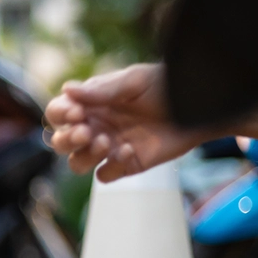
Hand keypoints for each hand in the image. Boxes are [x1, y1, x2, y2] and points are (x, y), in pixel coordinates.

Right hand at [46, 63, 212, 181]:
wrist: (199, 107)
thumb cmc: (165, 86)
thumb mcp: (133, 81)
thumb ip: (101, 90)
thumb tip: (66, 89)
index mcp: (90, 104)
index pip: (58, 113)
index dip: (60, 115)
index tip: (76, 112)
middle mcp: (94, 127)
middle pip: (60, 142)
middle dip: (67, 139)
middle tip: (86, 132)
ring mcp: (108, 149)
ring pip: (76, 163)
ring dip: (85, 156)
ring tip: (107, 142)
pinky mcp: (125, 165)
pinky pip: (104, 175)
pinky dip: (111, 167)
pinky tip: (129, 150)